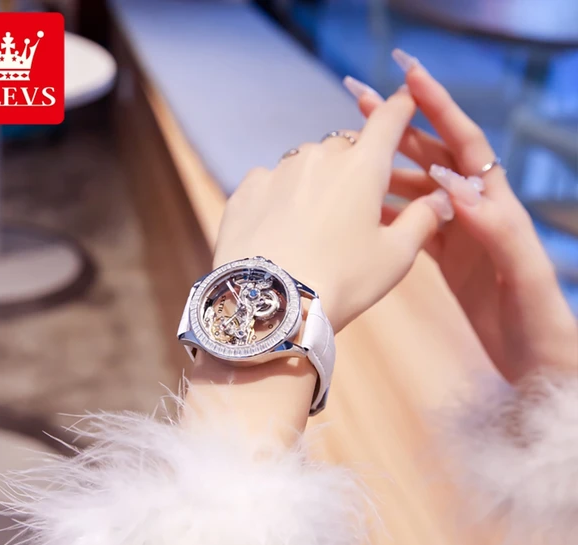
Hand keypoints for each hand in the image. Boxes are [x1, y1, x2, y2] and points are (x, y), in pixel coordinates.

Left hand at [214, 85, 453, 332]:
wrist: (270, 303)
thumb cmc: (342, 281)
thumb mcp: (395, 257)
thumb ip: (422, 220)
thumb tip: (440, 198)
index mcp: (362, 166)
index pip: (388, 120)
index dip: (399, 107)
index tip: (404, 99)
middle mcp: (319, 155)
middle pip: (344, 144)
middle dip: (354, 162)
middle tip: (355, 200)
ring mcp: (278, 170)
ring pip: (305, 162)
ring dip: (315, 179)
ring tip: (313, 221)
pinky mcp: (246, 190)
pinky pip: (269, 179)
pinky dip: (279, 194)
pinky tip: (279, 224)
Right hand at [347, 51, 576, 381]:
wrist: (534, 359)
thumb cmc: (537, 318)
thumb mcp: (522, 272)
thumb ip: (494, 226)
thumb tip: (451, 184)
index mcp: (497, 204)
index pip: (464, 144)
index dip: (438, 108)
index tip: (408, 77)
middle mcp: (476, 209)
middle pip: (433, 155)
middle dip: (399, 126)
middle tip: (360, 100)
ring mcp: (459, 231)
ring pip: (416, 187)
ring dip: (386, 166)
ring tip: (351, 150)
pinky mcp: (446, 254)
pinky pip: (410, 222)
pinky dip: (386, 209)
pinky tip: (362, 205)